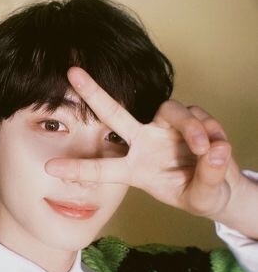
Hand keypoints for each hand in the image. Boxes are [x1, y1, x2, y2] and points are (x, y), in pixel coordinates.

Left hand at [45, 67, 243, 220]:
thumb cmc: (200, 194)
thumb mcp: (201, 198)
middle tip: (72, 73)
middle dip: (94, 93)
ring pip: (172, 111)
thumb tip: (215, 151)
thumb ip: (208, 179)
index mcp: (135, 169)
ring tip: (206, 148)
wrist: (222, 188)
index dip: (77, 168)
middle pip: (115, 113)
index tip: (49, 167)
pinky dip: (211, 130)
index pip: (102, 168)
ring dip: (190, 127)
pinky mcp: (190, 118)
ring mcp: (165, 129)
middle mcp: (144, 143)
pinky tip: (217, 146)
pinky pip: (199, 116)